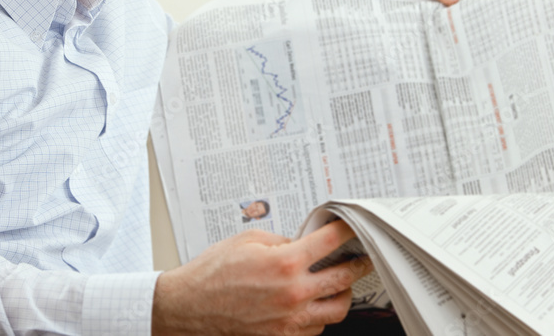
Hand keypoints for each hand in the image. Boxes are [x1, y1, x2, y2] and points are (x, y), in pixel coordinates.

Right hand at [152, 220, 366, 335]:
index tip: (352, 227)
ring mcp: (291, 320)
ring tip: (343, 284)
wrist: (191, 307)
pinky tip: (316, 304)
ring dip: (344, 294)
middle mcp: (293, 293)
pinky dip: (322, 315)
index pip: (329, 243)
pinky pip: (317, 328)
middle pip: (343, 277)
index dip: (346, 231)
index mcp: (285, 263)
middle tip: (362, 257)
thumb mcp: (247, 240)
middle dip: (358, 264)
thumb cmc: (213, 273)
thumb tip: (301, 244)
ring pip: (337, 309)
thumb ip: (281, 241)